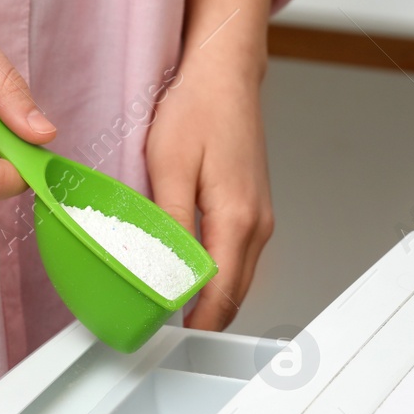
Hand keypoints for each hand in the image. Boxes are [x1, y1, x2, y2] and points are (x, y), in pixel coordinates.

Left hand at [147, 0, 275, 329]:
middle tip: (154, 328)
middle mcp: (257, 224)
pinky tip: (186, 272)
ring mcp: (259, 217)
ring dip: (207, 298)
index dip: (192, 324)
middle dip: (199, 319)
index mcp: (237, 218)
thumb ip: (170, 226)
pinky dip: (215, 275)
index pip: (220, 294)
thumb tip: (165, 273)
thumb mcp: (170, 167)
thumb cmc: (199, 110)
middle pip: (233, 295)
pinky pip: (237, 258)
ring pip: (237, 279)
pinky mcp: (253, 209)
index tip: (161, 336)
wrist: (224, 76)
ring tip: (165, 306)